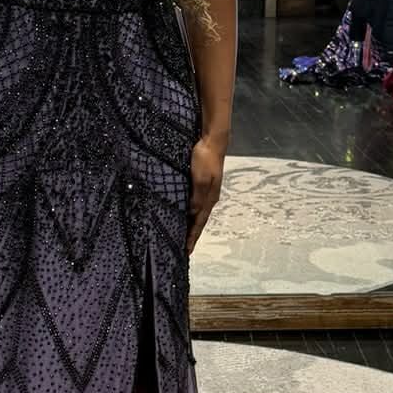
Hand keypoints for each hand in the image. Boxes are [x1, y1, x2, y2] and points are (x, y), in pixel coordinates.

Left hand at [187, 137, 224, 254]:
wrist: (212, 141)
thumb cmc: (205, 159)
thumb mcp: (201, 179)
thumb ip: (197, 197)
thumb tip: (192, 214)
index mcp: (209, 199)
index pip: (199, 223)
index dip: (192, 237)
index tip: (186, 252)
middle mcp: (208, 198)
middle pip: (198, 220)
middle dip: (191, 234)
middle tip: (182, 247)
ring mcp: (205, 190)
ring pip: (196, 212)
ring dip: (189, 223)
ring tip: (180, 234)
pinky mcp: (200, 183)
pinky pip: (193, 202)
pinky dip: (188, 211)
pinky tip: (181, 212)